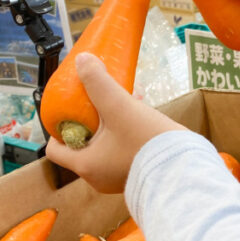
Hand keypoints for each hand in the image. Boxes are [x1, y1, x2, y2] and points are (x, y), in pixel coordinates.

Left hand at [45, 53, 185, 192]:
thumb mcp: (119, 106)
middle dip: (91, 120)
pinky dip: (124, 136)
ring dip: (110, 126)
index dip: (59, 127)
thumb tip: (82, 61)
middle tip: (102, 103)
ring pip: (103, 147)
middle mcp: (97, 178)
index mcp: (86, 165)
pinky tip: (140, 119)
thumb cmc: (149, 142)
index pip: (55, 149)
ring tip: (126, 106)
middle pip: (81, 144)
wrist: (185, 167)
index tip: (72, 110)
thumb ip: (98, 83)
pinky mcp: (135, 175)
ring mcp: (116, 179)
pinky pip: (120, 153)